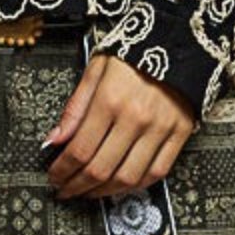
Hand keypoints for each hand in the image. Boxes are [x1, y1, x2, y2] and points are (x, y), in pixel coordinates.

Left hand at [42, 53, 196, 200]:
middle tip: (66, 190)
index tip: (54, 177)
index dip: (62, 170)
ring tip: (88, 193)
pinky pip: (157, 173)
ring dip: (103, 192)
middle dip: (77, 186)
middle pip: (100, 169)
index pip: (79, 149)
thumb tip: (54, 140)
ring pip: (128, 178)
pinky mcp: (180, 134)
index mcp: (110, 100)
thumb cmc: (134, 54)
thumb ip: (75, 107)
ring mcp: (160, 129)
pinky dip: (136, 186)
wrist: (179, 42)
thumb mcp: (96, 70)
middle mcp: (136, 118)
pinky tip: (119, 186)